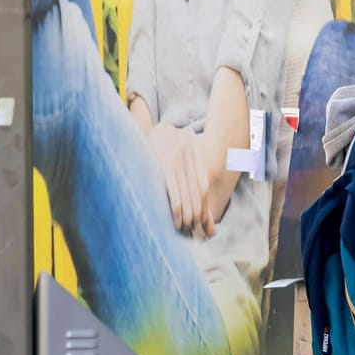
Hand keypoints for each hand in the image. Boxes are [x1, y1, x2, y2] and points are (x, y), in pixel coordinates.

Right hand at [147, 123, 215, 238]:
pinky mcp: (164, 166)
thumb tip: (199, 199)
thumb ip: (190, 178)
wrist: (149, 125)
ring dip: (188, 216)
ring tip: (184, 228)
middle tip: (193, 229)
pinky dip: (178, 210)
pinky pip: (175, 193)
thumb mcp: (180, 156)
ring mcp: (177, 162)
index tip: (205, 225)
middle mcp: (189, 158)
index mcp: (194, 156)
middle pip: (198, 194)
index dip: (205, 208)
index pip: (203, 188)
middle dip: (197, 215)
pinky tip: (177, 220)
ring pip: (189, 196)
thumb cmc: (162, 146)